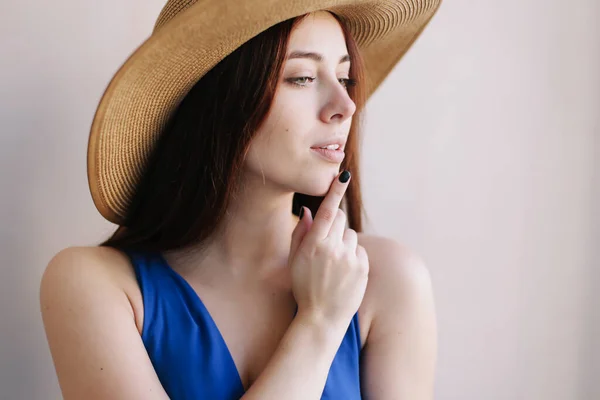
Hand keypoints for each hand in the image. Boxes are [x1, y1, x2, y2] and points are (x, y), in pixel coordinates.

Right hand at [288, 170, 369, 327]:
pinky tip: (343, 271)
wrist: (322, 318)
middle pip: (339, 218)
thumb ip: (300, 233)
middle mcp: (333, 248)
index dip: (335, 191)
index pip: (326, 210)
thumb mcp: (294, 261)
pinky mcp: (363, 267)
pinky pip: (359, 249)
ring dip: (342, 241)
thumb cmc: (304, 287)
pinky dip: (352, 255)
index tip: (343, 175)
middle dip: (333, 223)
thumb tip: (309, 211)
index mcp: (313, 245)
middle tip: (325, 241)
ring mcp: (350, 258)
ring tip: (333, 263)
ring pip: (350, 234)